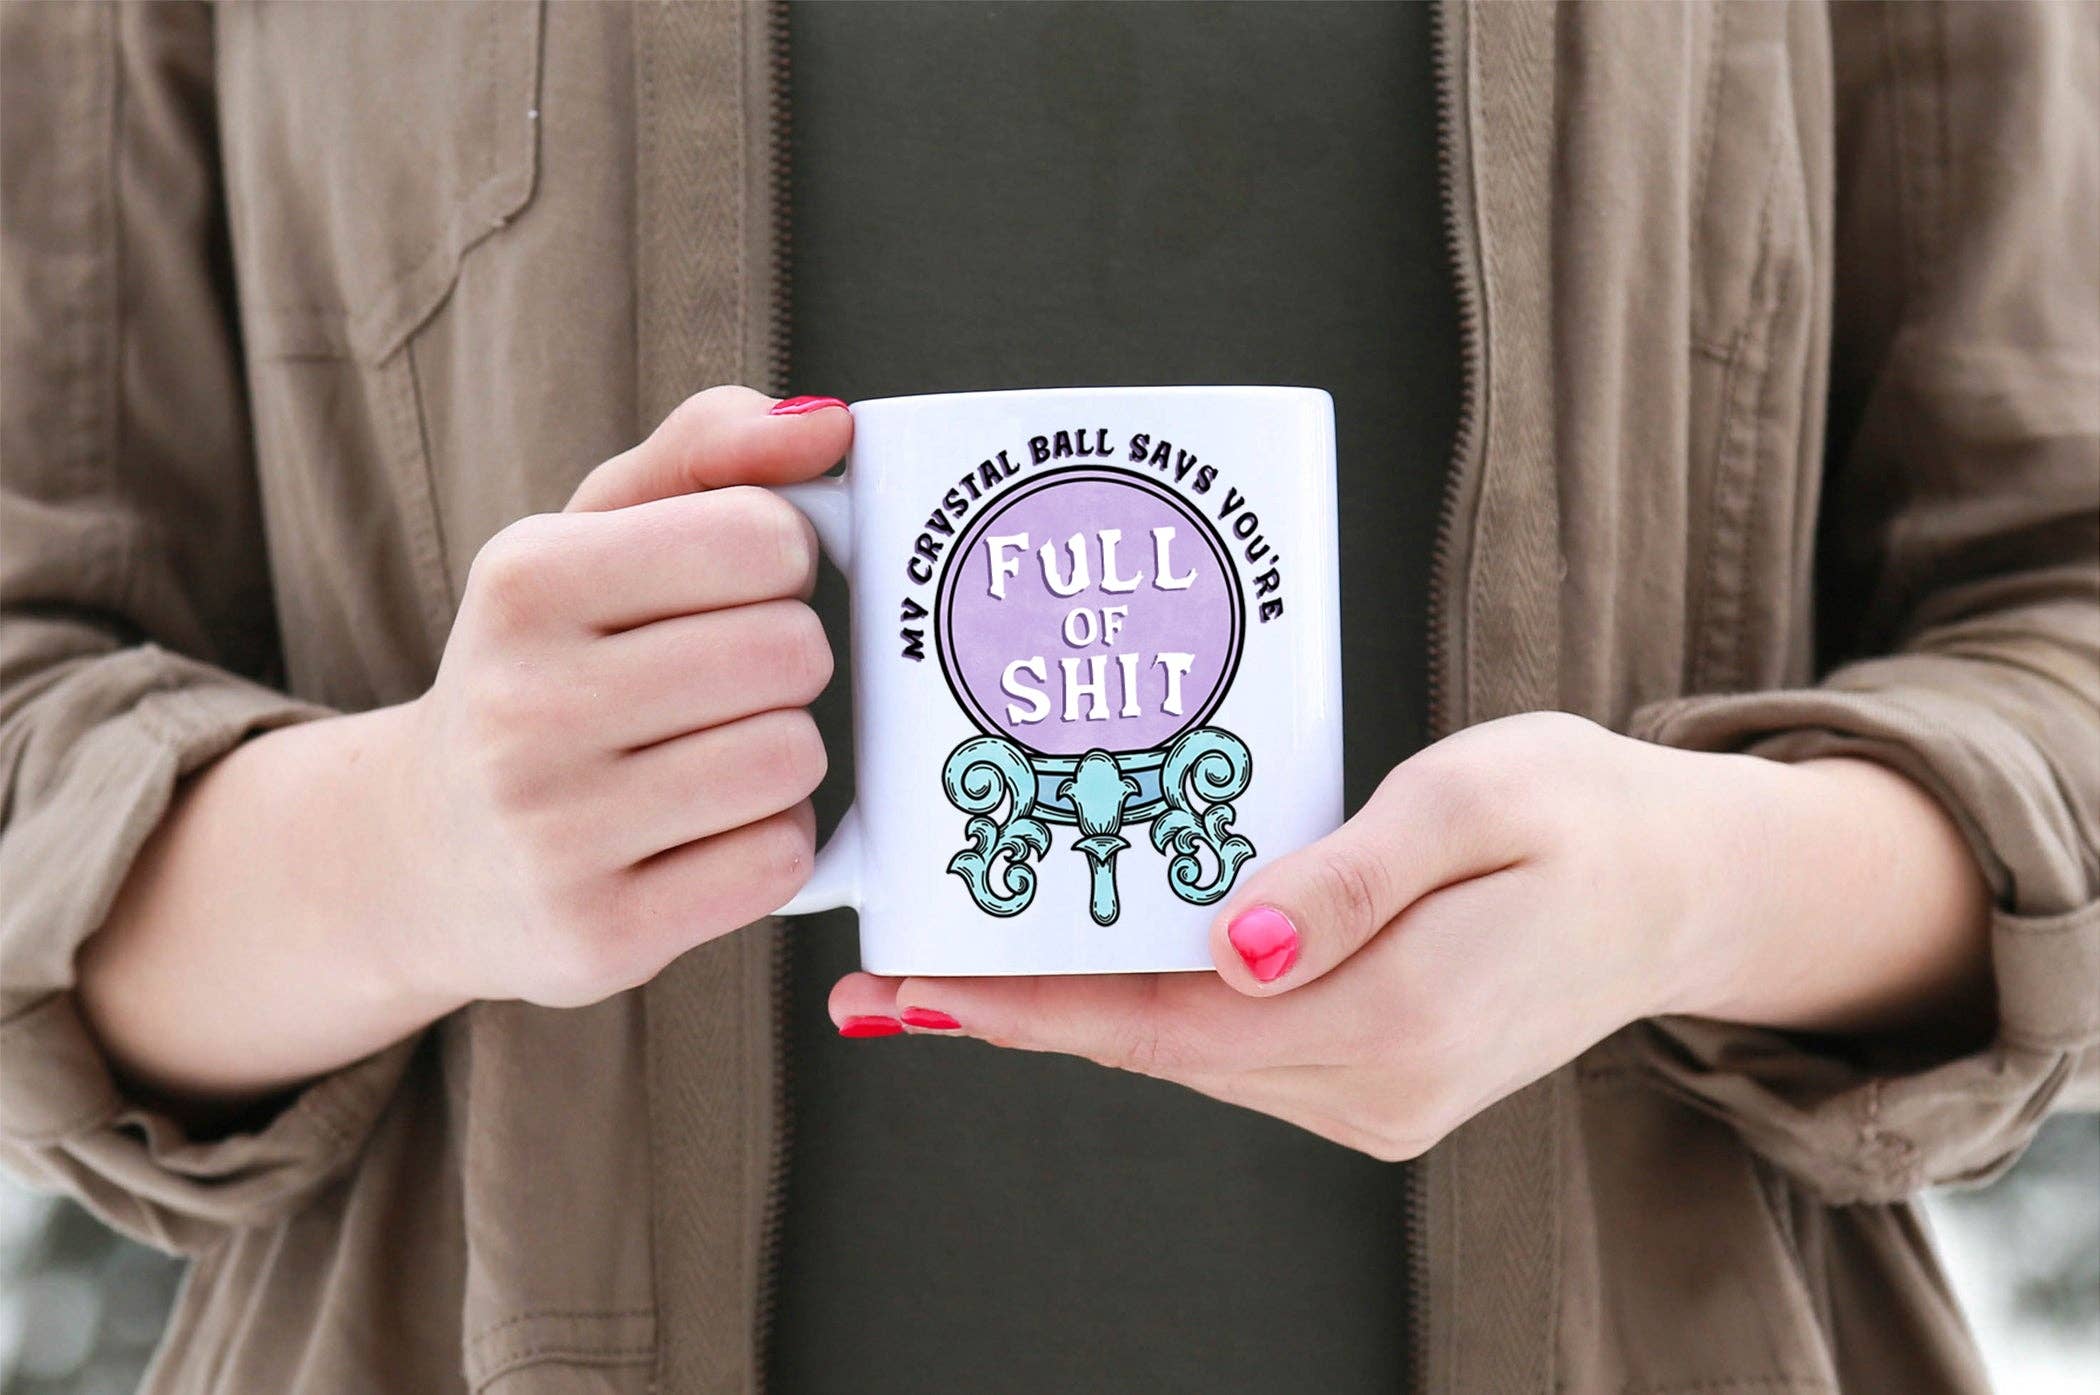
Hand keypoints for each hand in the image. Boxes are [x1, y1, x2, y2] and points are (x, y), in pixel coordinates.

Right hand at [376, 386, 850, 1007]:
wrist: (422, 852)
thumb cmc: (542, 667)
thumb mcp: (588, 535)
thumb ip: (707, 451)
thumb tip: (831, 425)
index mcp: (523, 582)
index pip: (760, 539)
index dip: (780, 561)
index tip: (737, 588)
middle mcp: (523, 707)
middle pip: (788, 653)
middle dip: (786, 662)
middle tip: (727, 682)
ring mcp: (554, 834)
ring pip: (791, 758)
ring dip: (782, 754)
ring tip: (711, 756)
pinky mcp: (598, 936)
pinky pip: (776, 862)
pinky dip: (769, 841)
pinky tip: (706, 832)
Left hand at [829, 712, 1990, 1159]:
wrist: (1681, 888)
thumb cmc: (1583, 815)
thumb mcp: (1475, 800)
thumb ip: (1351, 878)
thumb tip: (1233, 948)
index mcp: (1401, 1021)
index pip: (1171, 1022)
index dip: (1035, 1001)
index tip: (921, 979)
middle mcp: (1378, 1089)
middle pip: (1157, 1047)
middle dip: (1018, 1008)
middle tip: (889, 970)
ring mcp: (1377, 1098)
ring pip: (1184, 1054)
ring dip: (1072, 1008)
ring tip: (956, 956)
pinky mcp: (1376, 1079)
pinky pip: (1228, 1046)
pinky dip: (1146, 1006)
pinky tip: (1086, 961)